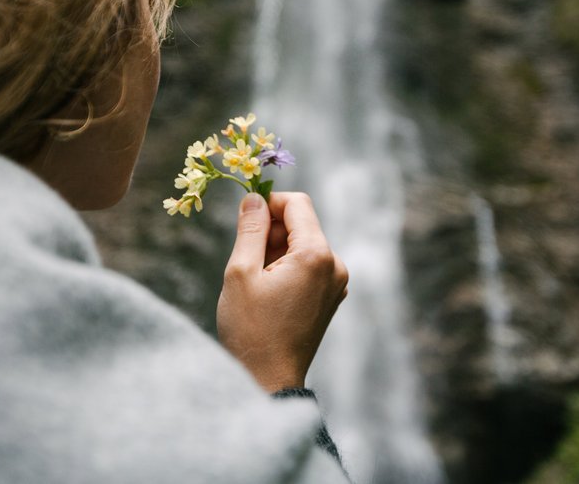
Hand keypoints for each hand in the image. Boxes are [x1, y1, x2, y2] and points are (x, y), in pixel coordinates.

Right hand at [216, 192, 348, 392]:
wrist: (268, 380)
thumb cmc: (250, 329)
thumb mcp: (241, 272)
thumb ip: (250, 228)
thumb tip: (254, 198)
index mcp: (316, 255)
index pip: (297, 204)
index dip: (269, 202)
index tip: (245, 217)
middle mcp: (335, 265)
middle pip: (302, 224)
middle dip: (272, 230)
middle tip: (246, 256)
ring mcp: (337, 283)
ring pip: (304, 245)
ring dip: (277, 249)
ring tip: (256, 280)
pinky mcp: (331, 297)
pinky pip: (310, 265)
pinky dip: (288, 266)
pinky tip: (269, 290)